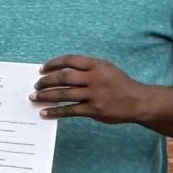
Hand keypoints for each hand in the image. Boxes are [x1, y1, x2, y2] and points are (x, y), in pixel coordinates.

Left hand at [32, 55, 147, 123]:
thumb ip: (87, 68)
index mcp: (97, 65)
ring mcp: (94, 94)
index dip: (53, 63)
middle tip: (36, 85)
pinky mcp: (94, 109)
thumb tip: (60, 71)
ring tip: (34, 97)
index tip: (42, 69)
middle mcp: (95, 78)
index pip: (70, 60)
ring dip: (46, 95)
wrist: (138, 101)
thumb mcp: (106, 69)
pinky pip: (70, 110)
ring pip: (64, 94)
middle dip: (46, 81)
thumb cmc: (118, 84)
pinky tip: (44, 112)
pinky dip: (55, 111)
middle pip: (64, 77)